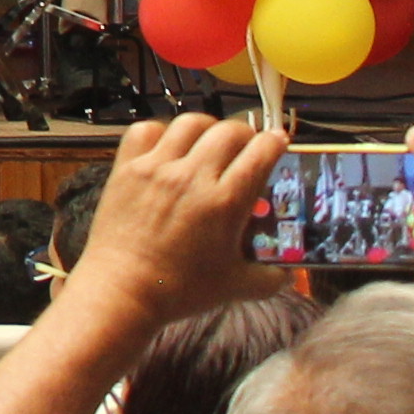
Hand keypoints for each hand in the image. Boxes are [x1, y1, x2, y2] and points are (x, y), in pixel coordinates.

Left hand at [62, 111, 291, 335]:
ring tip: (211, 141)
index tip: (278, 141)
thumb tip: (290, 272)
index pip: (259, 153)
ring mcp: (156, 168)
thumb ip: (272, 277)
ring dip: (208, 127)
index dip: (275, 142)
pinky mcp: (126, 168)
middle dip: (246, 133)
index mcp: (225, 202)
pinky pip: (146, 130)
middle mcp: (192, 176)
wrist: (123, 289)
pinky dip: (161, 131)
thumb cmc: (182, 290)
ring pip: (189, 123)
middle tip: (247, 145)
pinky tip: (168, 146)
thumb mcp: (238, 287)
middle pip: (228, 131)